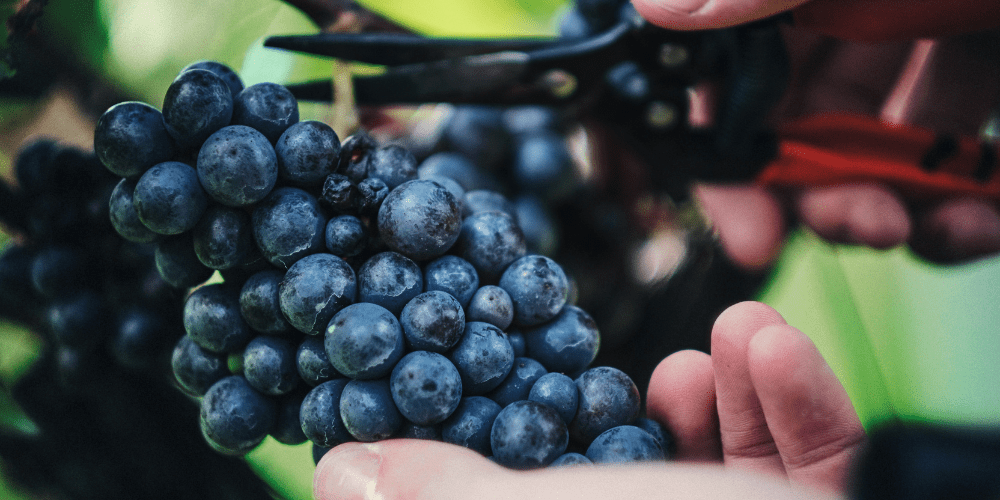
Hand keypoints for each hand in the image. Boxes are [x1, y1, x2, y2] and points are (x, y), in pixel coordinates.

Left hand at [312, 301, 864, 499]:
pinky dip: (794, 398)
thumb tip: (332, 472)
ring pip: (730, 476)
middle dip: (635, 415)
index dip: (510, 458)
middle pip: (634, 491)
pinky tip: (765, 342)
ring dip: (726, 393)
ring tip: (726, 338)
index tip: (499, 385)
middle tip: (635, 360)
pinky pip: (806, 464)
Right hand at [631, 0, 999, 269]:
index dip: (729, 151)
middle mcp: (861, 7)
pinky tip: (978, 222)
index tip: (750, 232)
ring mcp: (930, 36)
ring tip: (925, 232)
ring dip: (896, 205)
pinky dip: (967, 202)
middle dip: (823, 192)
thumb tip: (654, 8)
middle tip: (860, 229)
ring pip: (883, 140)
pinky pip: (962, 150)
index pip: (733, 65)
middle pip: (805, 117)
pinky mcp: (989, 65)